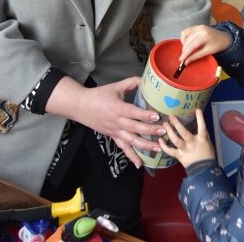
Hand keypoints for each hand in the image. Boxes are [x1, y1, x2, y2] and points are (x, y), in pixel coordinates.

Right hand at [48, 76, 165, 167]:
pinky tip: (139, 164)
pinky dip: (131, 156)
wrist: (80, 106)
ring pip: (131, 141)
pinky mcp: (112, 137)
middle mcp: (116, 122)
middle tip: (163, 132)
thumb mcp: (115, 86)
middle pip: (135, 128)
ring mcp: (114, 131)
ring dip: (145, 146)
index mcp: (117, 108)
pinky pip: (123, 148)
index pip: (133, 113)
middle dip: (150, 131)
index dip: (145, 115)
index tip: (157, 116)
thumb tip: (147, 79)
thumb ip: (131, 82)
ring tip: (158, 148)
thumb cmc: (99, 95)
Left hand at [158, 108, 215, 167]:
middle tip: (171, 116)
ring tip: (164, 124)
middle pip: (184, 133)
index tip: (197, 110)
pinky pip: (170, 151)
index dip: (200, 118)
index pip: (202, 127)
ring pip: (176, 140)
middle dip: (177, 124)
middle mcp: (193, 144)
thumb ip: (202, 133)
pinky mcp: (179, 156)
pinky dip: (164, 146)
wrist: (204, 170)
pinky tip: (160, 139)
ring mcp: (185, 150)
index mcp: (202, 140)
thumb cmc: (207, 154)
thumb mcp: (208, 142)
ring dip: (169, 132)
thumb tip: (198, 122)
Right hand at [179, 25, 230, 65]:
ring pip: (185, 35)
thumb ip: (196, 56)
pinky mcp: (197, 26)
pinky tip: (187, 43)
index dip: (186, 53)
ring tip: (186, 50)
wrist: (224, 37)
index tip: (181, 59)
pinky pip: (186, 31)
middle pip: (188, 40)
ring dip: (184, 44)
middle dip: (184, 50)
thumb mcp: (208, 52)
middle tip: (183, 57)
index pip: (193, 45)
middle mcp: (201, 29)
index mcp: (205, 36)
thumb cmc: (217, 46)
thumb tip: (186, 62)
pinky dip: (185, 37)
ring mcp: (198, 26)